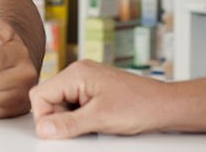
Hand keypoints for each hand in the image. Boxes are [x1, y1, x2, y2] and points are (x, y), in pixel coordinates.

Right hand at [29, 60, 169, 138]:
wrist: (165, 106)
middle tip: (82, 127)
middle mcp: (79, 73)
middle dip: (59, 118)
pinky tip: (96, 122)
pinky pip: (75, 105)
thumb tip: (43, 129)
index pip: (40, 95)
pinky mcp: (95, 90)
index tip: (59, 131)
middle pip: (49, 99)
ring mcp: (87, 81)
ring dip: (71, 119)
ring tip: (94, 124)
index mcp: (76, 73)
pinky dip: (81, 118)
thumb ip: (68, 124)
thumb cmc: (140, 106)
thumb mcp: (99, 119)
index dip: (45, 117)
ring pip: (62, 104)